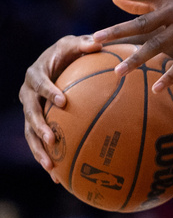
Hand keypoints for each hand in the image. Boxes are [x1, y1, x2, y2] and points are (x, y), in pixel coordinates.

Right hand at [20, 35, 101, 175]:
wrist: (55, 60)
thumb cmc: (68, 51)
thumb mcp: (74, 44)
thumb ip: (84, 43)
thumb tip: (99, 41)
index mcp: (35, 75)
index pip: (41, 84)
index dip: (49, 92)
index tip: (62, 102)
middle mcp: (27, 94)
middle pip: (30, 113)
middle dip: (40, 127)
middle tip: (52, 139)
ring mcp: (30, 110)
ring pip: (29, 133)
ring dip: (38, 150)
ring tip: (50, 166)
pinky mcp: (36, 122)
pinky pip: (39, 142)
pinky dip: (47, 157)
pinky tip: (57, 176)